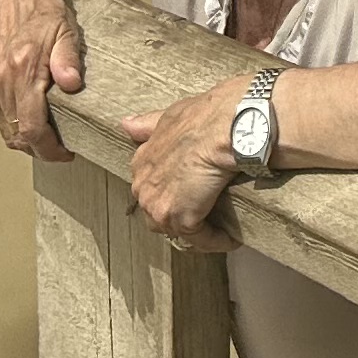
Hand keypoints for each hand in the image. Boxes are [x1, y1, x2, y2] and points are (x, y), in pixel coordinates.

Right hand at [0, 0, 86, 162]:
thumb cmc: (42, 8)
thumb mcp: (65, 29)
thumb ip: (67, 58)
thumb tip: (71, 84)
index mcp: (21, 69)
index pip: (32, 129)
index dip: (49, 150)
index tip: (65, 152)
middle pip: (16, 135)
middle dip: (38, 148)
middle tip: (58, 146)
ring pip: (4, 128)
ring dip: (24, 138)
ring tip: (46, 134)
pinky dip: (10, 123)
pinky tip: (27, 117)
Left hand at [118, 80, 247, 248]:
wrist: (224, 128)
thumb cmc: (204, 118)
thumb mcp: (169, 117)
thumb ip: (147, 126)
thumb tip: (126, 124)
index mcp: (141, 164)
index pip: (151, 191)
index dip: (171, 195)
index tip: (191, 197)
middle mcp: (143, 188)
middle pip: (159, 215)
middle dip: (181, 217)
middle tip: (207, 216)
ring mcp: (159, 206)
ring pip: (177, 230)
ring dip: (198, 232)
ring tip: (220, 229)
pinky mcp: (181, 220)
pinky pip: (201, 239)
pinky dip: (217, 240)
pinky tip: (231, 238)